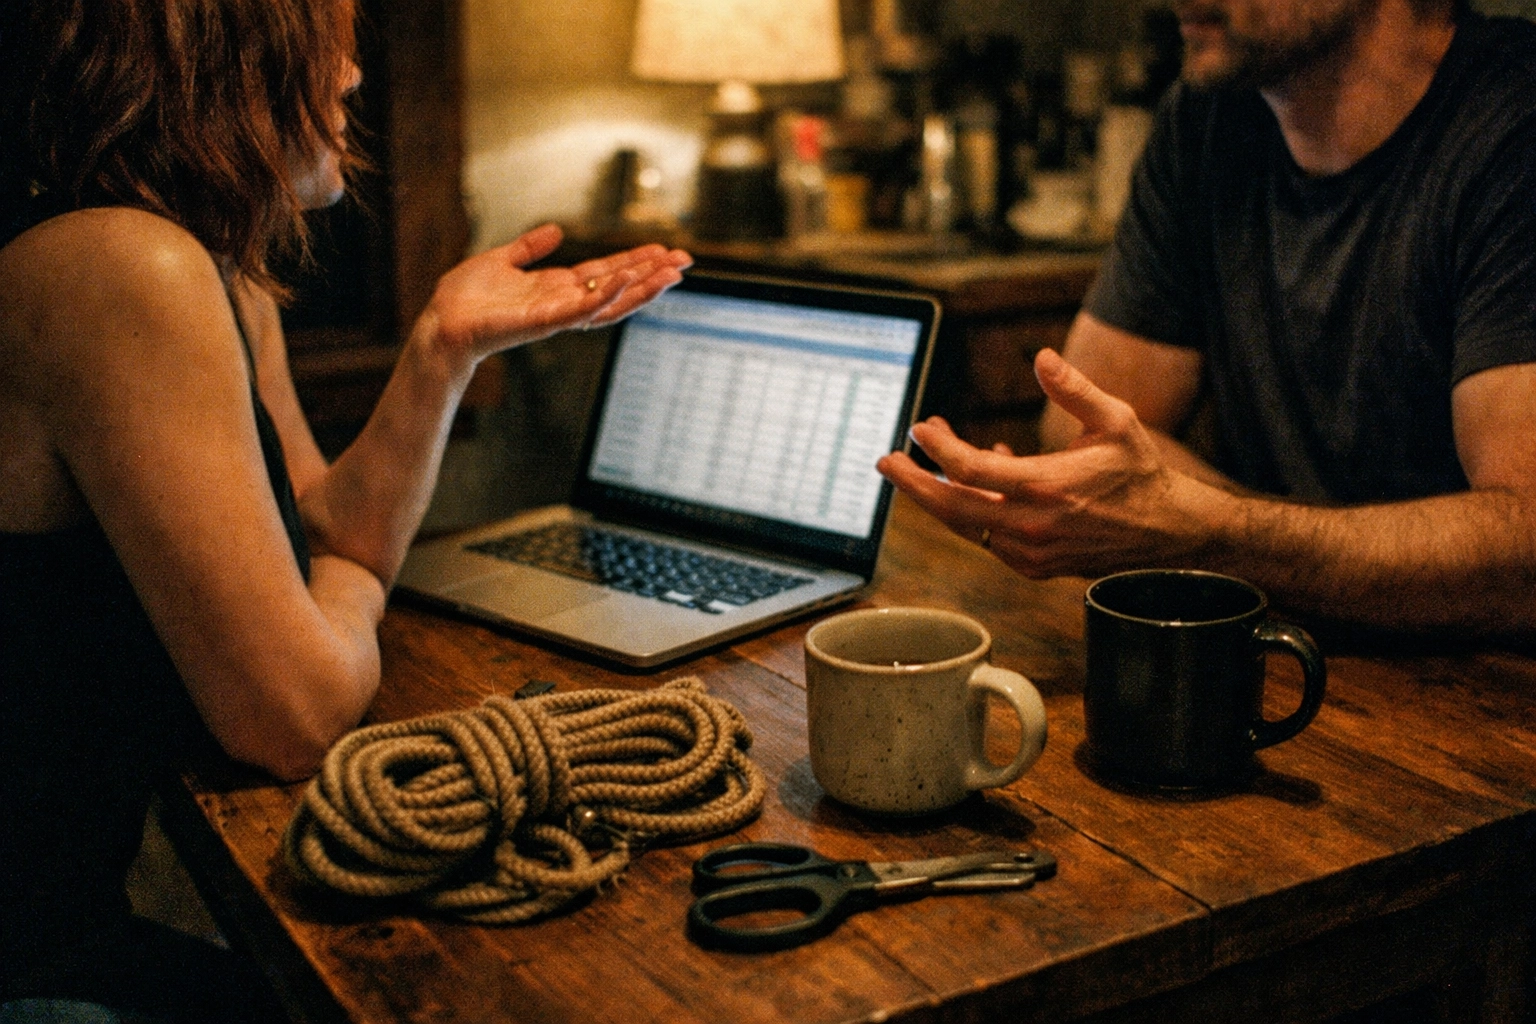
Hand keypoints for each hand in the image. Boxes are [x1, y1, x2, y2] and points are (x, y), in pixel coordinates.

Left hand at [418, 224, 690, 365]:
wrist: (442, 321)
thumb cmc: (465, 299)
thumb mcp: (502, 260)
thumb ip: (529, 248)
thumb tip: (555, 230)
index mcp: (557, 288)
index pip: (607, 273)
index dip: (636, 261)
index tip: (665, 251)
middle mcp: (564, 303)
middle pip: (619, 289)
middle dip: (652, 276)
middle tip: (684, 262)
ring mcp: (557, 315)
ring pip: (609, 303)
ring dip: (640, 288)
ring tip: (668, 272)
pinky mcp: (543, 322)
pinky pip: (581, 310)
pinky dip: (605, 296)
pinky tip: (626, 279)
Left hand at [877, 348, 1210, 577]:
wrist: (1167, 536)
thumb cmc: (1140, 474)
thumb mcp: (1116, 421)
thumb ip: (1074, 390)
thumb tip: (1041, 357)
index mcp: (1046, 487)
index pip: (971, 470)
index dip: (938, 450)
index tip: (920, 429)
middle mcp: (1032, 525)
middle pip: (951, 506)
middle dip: (912, 483)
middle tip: (885, 462)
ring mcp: (1029, 551)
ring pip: (965, 525)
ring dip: (936, 494)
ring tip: (917, 465)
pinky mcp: (1033, 565)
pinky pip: (986, 536)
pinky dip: (971, 509)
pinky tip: (977, 479)